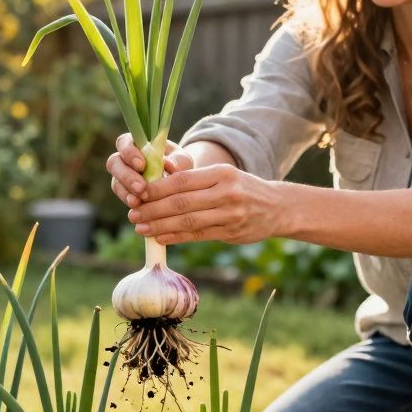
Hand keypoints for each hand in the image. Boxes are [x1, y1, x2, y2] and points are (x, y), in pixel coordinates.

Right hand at [106, 133, 193, 208]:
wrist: (179, 180)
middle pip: (114, 163)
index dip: (129, 153)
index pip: (124, 143)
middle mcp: (124, 159)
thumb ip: (177, 161)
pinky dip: (130, 201)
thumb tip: (170, 166)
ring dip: (127, 192)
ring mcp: (122, 177)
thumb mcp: (182, 159)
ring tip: (138, 201)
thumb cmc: (178, 163)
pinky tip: (138, 207)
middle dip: (127, 176)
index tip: (141, 165)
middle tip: (140, 188)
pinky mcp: (125, 192)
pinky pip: (123, 196)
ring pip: (116, 182)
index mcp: (136, 143)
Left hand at [129, 164, 281, 244]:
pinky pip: (197, 236)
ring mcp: (230, 214)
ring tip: (140, 228)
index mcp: (221, 173)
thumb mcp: (224, 176)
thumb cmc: (243, 188)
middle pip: (181, 202)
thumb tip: (156, 189)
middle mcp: (226, 192)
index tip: (137, 194)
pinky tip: (160, 238)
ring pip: (187, 221)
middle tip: (133, 213)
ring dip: (160, 226)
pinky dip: (176, 237)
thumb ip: (196, 182)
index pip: (181, 180)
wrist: (278, 207)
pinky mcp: (231, 232)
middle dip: (152, 209)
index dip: (156, 189)